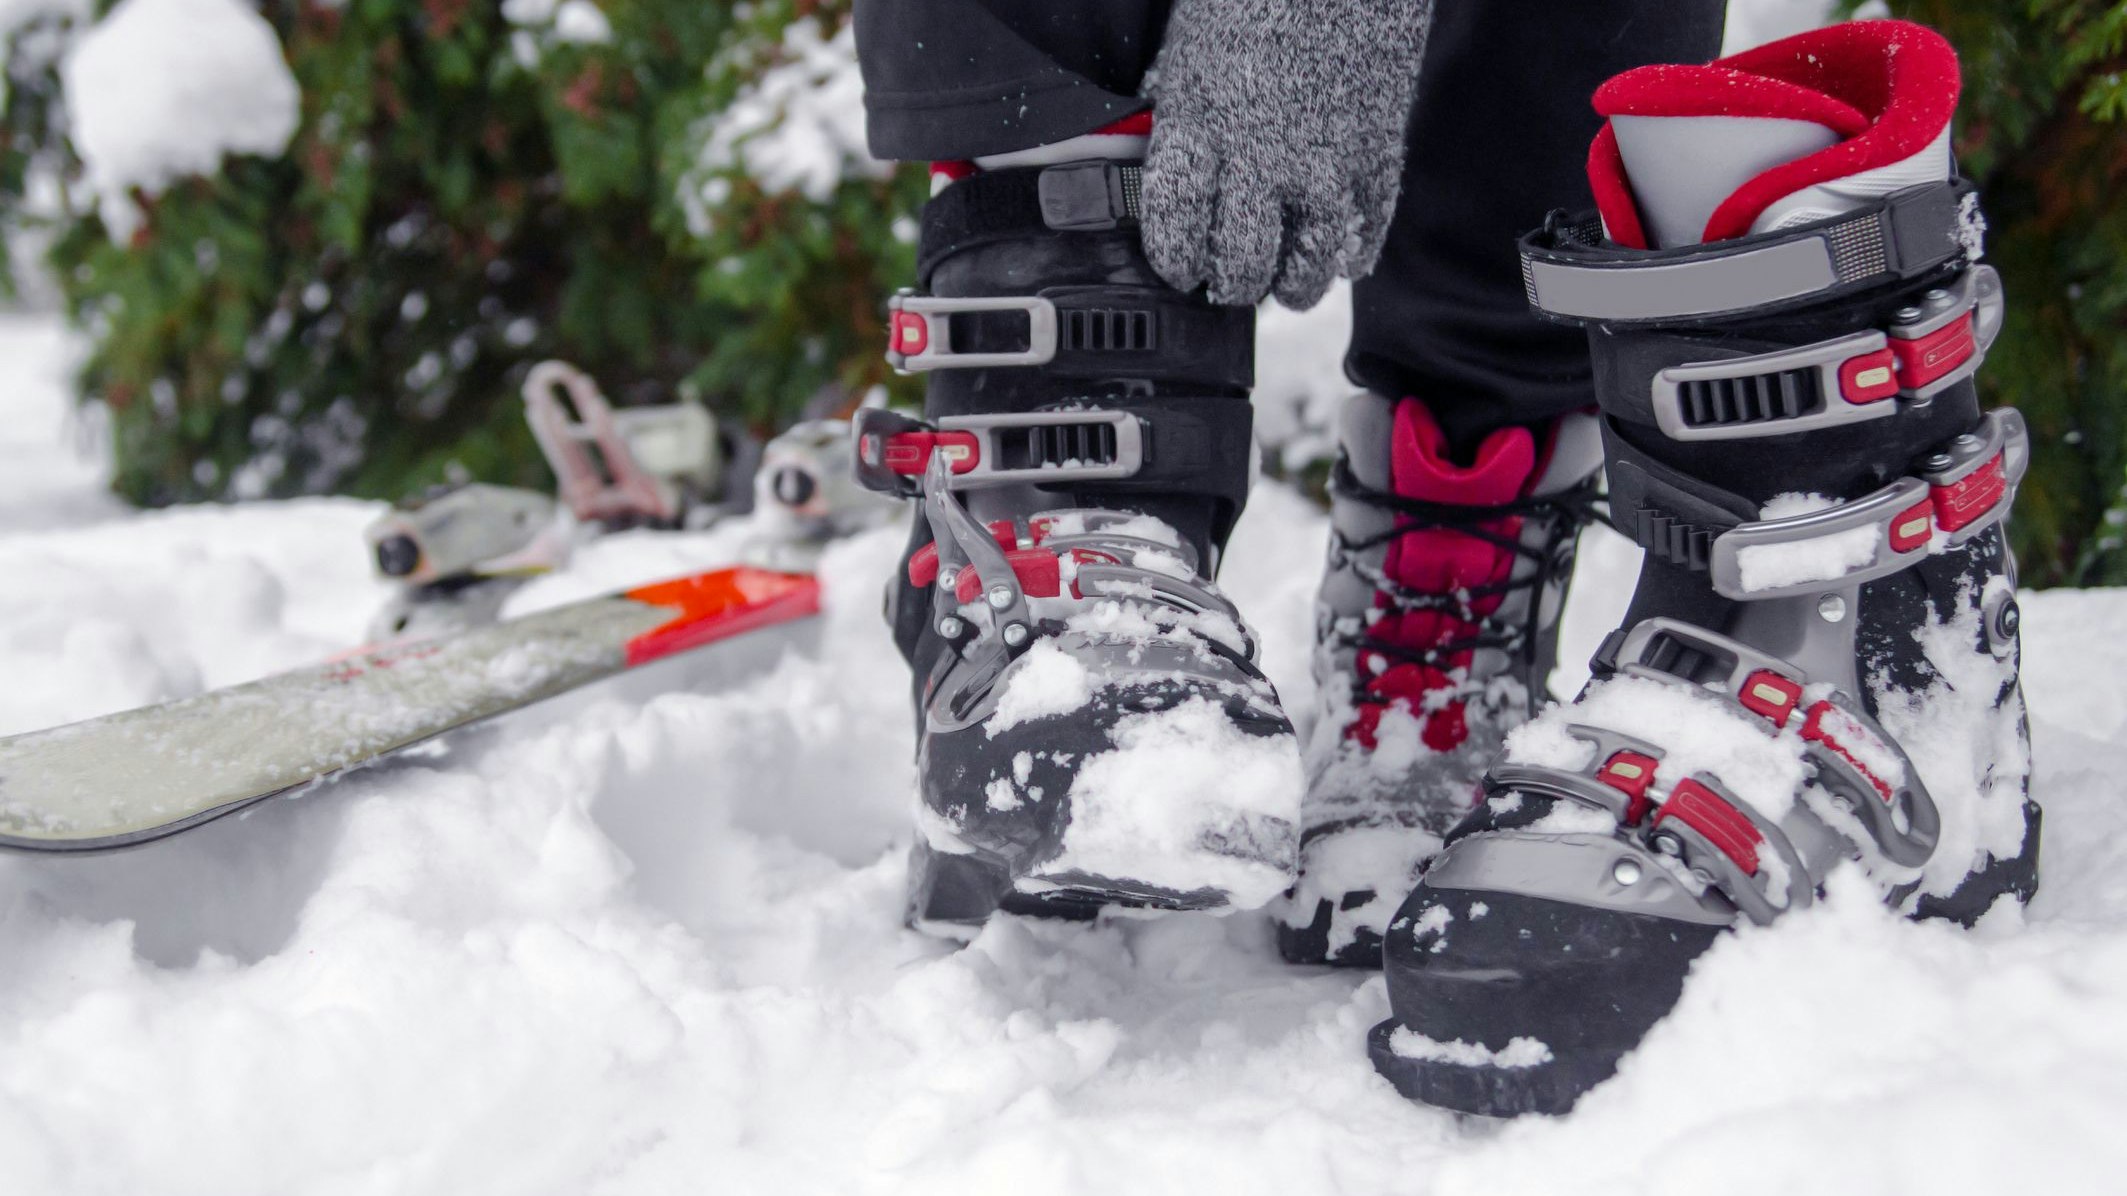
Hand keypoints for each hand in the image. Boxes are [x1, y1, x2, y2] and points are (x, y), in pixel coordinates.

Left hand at [1141, 0, 1433, 308]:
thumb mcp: (1193, 52)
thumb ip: (1185, 120)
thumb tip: (1176, 171)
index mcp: (1200, 124)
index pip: (1177, 232)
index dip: (1176, 261)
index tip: (1181, 265)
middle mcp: (1262, 157)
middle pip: (1242, 266)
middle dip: (1234, 282)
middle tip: (1234, 276)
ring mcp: (1327, 164)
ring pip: (1308, 271)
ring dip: (1293, 284)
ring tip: (1285, 276)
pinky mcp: (1380, 157)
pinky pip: (1365, 238)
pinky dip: (1349, 255)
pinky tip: (1337, 250)